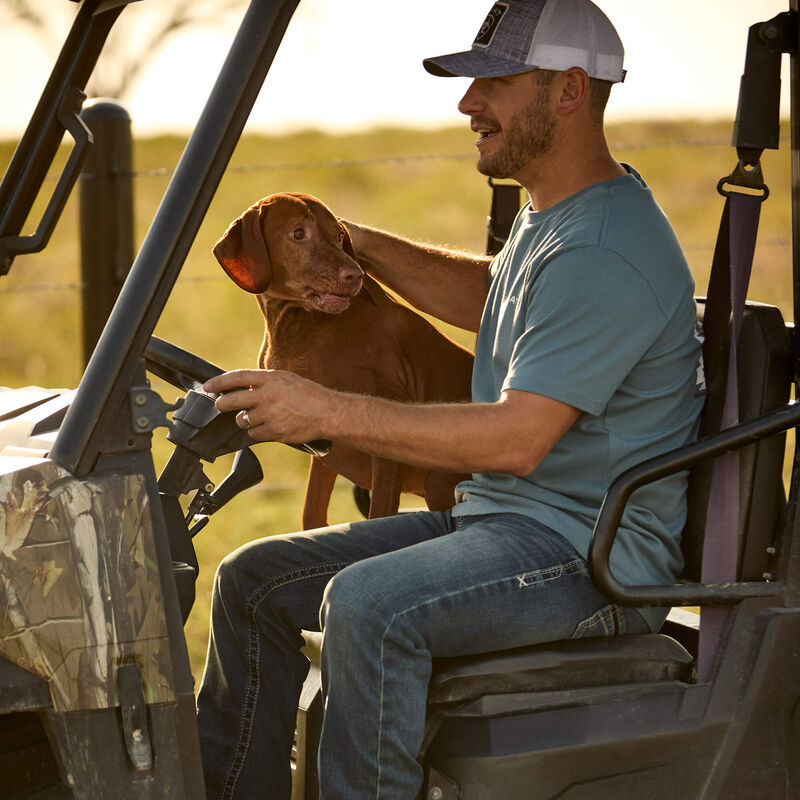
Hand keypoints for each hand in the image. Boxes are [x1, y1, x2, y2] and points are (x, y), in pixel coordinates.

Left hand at [203, 369, 332, 443]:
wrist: (327, 412)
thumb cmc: (309, 394)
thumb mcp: (286, 379)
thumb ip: (265, 382)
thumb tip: (242, 387)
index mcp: (271, 379)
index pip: (237, 378)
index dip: (219, 382)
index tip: (207, 386)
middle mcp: (268, 396)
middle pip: (232, 401)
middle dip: (222, 405)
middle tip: (221, 405)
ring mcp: (270, 415)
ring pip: (242, 420)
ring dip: (244, 420)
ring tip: (255, 417)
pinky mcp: (274, 431)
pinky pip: (254, 433)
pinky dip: (257, 431)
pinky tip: (267, 426)